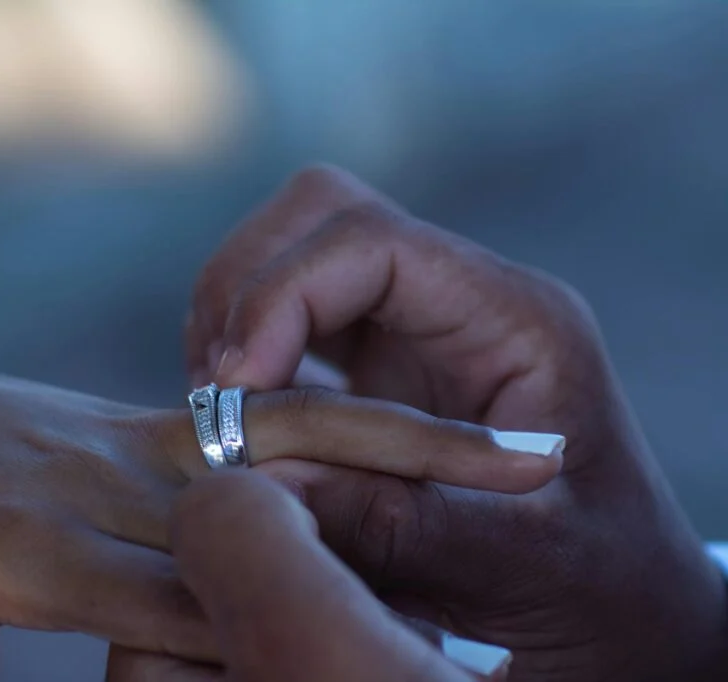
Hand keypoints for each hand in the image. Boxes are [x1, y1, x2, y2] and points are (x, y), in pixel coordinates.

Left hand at [0, 350, 554, 679]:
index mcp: (8, 553)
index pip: (174, 621)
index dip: (280, 657)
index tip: (394, 676)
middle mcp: (89, 481)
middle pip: (262, 536)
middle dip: (384, 572)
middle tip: (499, 624)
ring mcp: (124, 436)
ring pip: (291, 439)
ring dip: (406, 455)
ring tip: (520, 468)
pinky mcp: (143, 419)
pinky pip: (269, 415)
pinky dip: (356, 425)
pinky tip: (429, 434)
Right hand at [188, 166, 727, 680]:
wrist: (609, 596)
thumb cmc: (589, 584)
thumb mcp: (513, 565)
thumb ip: (399, 523)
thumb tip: (267, 478)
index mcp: (514, 320)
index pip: (370, 240)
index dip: (281, 295)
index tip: (233, 392)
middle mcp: (459, 298)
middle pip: (319, 211)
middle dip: (246, 292)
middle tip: (222, 401)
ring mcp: (414, 319)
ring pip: (289, 247)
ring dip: (233, 320)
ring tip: (230, 418)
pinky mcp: (376, 354)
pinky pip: (285, 309)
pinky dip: (241, 349)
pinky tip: (247, 420)